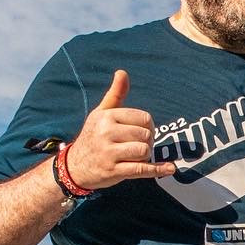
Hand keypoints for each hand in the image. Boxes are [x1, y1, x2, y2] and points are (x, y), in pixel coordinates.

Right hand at [63, 70, 176, 189]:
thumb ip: (115, 95)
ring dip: (146, 155)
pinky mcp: (114, 171)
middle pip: (146, 135)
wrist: (75, 166)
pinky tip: (169, 168)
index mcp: (107, 117)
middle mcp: (107, 133)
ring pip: (144, 151)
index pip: (144, 118)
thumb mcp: (101, 113)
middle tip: (139, 146)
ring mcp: (109, 153)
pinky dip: (157, 169)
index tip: (142, 133)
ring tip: (137, 156)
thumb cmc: (93, 136)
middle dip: (148, 142)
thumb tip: (122, 72)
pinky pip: (141, 169)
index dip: (149, 126)